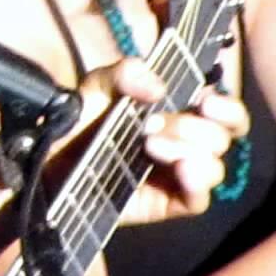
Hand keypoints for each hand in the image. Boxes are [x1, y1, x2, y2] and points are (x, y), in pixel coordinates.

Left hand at [76, 59, 249, 222]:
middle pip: (220, 139)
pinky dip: (196, 184)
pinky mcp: (165, 203)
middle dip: (192, 128)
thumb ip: (126, 72)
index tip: (206, 101)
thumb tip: (157, 87)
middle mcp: (185, 143)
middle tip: (151, 124)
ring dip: (189, 151)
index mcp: (179, 112)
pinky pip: (198, 200)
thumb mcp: (98, 84)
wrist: (49, 157)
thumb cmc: (78, 119)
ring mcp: (176, 175)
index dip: (227, 108)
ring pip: (214, 168)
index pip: (225, 113)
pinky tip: (181, 170)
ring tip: (150, 145)